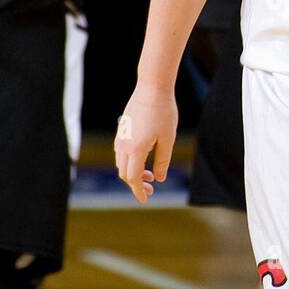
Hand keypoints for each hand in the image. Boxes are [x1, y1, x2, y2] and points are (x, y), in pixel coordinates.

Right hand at [115, 82, 178, 203]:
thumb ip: (163, 160)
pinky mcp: (121, 130)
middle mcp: (124, 145)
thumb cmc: (163, 112)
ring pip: (121, 163)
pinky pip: (121, 152)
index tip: (146, 200)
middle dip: (137, 184)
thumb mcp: (168, 139)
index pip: (133, 178)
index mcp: (136, 150)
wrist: (152, 88)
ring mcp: (121, 137)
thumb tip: (159, 179)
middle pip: (125, 173)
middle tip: (152, 189)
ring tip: (151, 174)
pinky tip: (143, 159)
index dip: (139, 191)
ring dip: (133, 172)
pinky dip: (129, 161)